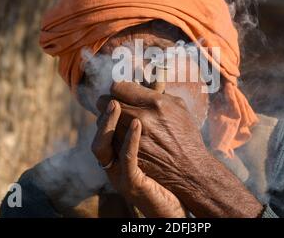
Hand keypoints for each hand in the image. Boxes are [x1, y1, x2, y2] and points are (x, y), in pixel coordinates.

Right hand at [92, 99, 185, 217]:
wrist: (185, 194)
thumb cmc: (171, 168)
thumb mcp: (154, 144)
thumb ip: (145, 125)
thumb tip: (151, 93)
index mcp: (116, 151)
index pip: (103, 126)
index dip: (105, 107)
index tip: (114, 88)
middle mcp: (112, 162)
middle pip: (98, 133)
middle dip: (103, 111)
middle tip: (111, 92)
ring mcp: (119, 173)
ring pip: (102, 146)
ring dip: (108, 123)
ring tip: (115, 104)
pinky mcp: (131, 182)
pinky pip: (126, 159)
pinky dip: (129, 140)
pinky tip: (139, 124)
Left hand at [98, 81, 262, 217]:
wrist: (190, 170)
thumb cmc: (186, 135)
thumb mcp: (178, 107)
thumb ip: (158, 91)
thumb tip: (142, 78)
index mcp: (155, 102)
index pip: (118, 86)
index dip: (117, 88)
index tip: (120, 92)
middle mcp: (142, 117)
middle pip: (106, 102)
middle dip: (108, 103)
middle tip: (113, 105)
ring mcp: (133, 137)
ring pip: (103, 121)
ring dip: (107, 120)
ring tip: (116, 121)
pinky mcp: (128, 153)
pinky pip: (107, 139)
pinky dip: (110, 136)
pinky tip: (118, 136)